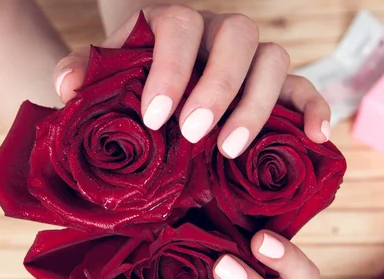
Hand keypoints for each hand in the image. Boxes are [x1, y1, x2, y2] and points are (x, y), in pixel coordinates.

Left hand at [52, 4, 330, 158]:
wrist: (157, 76)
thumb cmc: (132, 78)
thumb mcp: (104, 74)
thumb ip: (83, 74)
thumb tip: (67, 87)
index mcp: (173, 23)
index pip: (179, 26)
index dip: (171, 69)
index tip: (155, 117)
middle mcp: (217, 32)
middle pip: (236, 37)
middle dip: (217, 88)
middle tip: (194, 134)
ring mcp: (251, 57)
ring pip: (274, 60)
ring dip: (257, 105)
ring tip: (232, 149)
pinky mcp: (276, 83)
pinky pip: (304, 86)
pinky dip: (314, 108)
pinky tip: (315, 137)